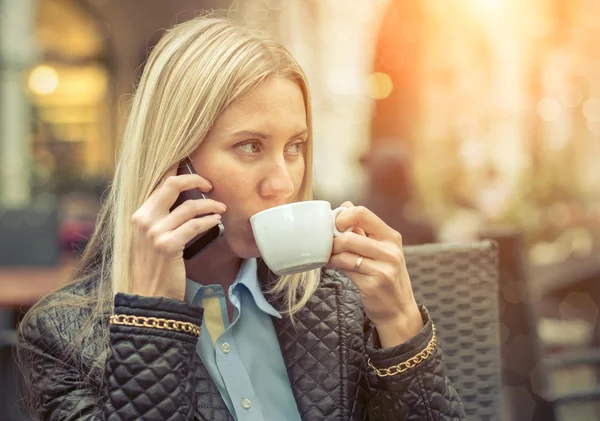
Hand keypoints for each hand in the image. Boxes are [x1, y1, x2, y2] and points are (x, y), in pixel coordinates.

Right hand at [130, 165, 225, 299]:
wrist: (149, 296)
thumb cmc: (155, 266)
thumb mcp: (152, 238)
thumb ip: (162, 218)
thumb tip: (185, 199)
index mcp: (139, 214)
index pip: (158, 182)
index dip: (177, 169)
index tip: (193, 165)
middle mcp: (143, 219)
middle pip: (172, 184)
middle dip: (196, 179)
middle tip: (210, 184)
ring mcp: (154, 232)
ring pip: (189, 206)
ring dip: (210, 205)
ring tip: (221, 209)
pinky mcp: (168, 245)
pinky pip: (195, 225)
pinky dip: (209, 221)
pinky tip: (216, 222)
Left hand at [326, 202, 422, 347]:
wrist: (399, 310)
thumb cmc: (386, 277)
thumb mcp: (382, 251)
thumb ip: (363, 230)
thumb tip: (345, 206)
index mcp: (391, 237)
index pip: (363, 213)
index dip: (343, 217)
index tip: (335, 226)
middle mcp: (390, 250)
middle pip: (350, 235)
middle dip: (333, 240)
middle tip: (328, 245)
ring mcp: (383, 268)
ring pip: (345, 252)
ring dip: (332, 254)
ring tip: (329, 256)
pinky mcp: (373, 283)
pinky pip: (345, 268)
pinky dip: (334, 265)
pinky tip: (332, 265)